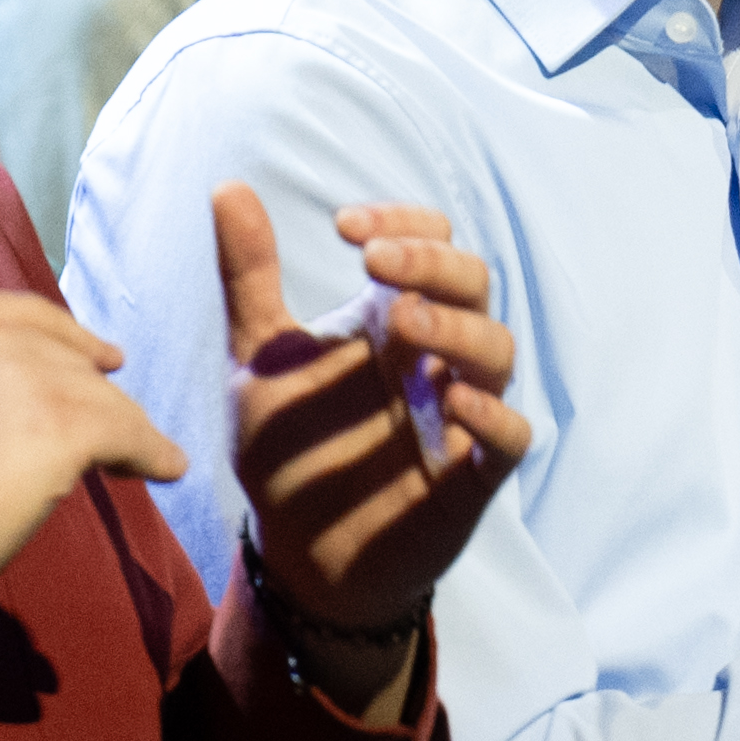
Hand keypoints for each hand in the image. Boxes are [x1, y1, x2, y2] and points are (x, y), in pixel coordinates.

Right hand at [0, 244, 190, 628]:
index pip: (19, 315)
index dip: (56, 341)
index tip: (84, 355)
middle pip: (63, 353)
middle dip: (88, 379)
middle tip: (107, 400)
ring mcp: (23, 374)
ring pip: (96, 392)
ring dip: (121, 424)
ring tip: (140, 450)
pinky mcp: (61, 425)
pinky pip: (126, 432)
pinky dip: (151, 452)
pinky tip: (166, 467)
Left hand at [209, 186, 528, 711]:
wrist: (297, 555)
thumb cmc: (288, 453)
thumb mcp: (257, 359)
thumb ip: (249, 277)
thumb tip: (228, 185)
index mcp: (390, 322)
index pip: (428, 244)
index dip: (403, 223)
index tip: (346, 226)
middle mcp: (432, 359)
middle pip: (472, 283)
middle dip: (432, 263)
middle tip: (374, 261)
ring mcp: (458, 414)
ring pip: (496, 350)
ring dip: (458, 326)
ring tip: (406, 323)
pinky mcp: (471, 476)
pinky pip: (511, 436)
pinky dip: (493, 414)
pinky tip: (454, 401)